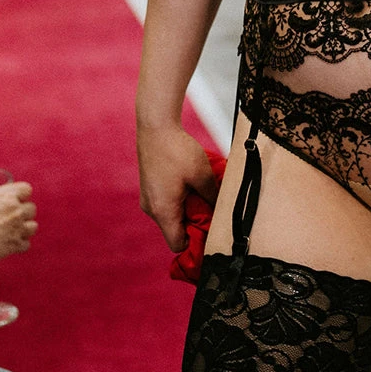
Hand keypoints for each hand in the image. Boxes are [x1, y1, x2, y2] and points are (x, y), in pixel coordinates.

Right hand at [0, 182, 36, 263]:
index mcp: (5, 196)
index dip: (21, 194)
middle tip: (12, 217)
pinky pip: (26, 245)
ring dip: (25, 229)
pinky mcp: (15, 245)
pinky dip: (20, 246)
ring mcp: (17, 228)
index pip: (26, 189)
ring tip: (15, 231)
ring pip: (33, 227)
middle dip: (24, 213)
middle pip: (32, 208)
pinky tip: (11, 246)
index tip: (15, 199)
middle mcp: (15, 210)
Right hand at [137, 124, 218, 251]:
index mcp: (163, 211)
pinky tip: (191, 182)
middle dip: (194, 222)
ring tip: (202, 191)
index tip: (210, 231)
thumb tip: (221, 212)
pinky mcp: (150, 188)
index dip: (195, 242)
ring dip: (188, 208)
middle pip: (175, 230)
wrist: (156, 127)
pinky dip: (179, 199)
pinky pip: (167, 203)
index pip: (177, 244)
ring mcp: (149, 199)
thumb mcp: (202, 175)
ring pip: (172, 215)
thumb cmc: (177, 150)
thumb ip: (212, 197)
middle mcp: (152, 209)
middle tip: (211, 207)